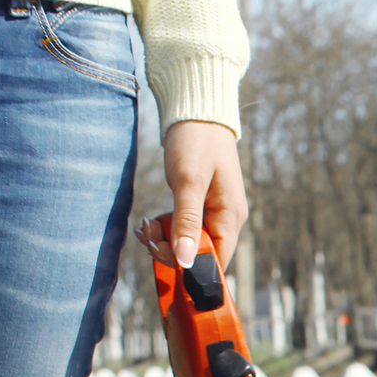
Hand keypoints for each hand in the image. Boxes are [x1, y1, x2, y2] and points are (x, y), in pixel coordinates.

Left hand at [136, 121, 247, 270]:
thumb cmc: (195, 140)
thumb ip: (187, 223)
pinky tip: (150, 221)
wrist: (196, 109)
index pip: (215, 262)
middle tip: (146, 234)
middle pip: (199, 256)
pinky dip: (165, 229)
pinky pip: (183, 230)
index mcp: (230, 218)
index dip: (188, 266)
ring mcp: (213, 214)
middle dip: (169, 251)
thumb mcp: (188, 181)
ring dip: (163, 241)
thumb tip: (185, 262)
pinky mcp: (200, 207)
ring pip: (188, 245)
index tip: (161, 252)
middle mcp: (226, 221)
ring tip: (145, 225)